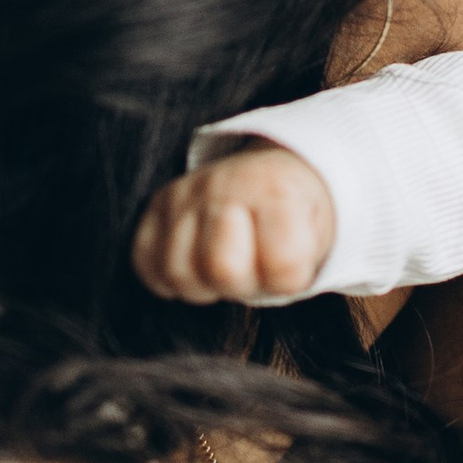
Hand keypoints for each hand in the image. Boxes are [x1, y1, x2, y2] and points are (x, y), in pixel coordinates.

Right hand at [134, 141, 335, 304]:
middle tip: (253, 267)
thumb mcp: (318, 236)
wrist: (271, 175)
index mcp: (278, 191)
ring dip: (203, 284)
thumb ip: (293, 267)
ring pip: (178, 272)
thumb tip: (261, 287)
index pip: (283, 265)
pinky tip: (195, 264)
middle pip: (221, 270)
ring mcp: (187, 192)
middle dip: (241, 284)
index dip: (289, 280)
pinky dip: (168, 277)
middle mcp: (226, 184)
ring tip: (225, 265)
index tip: (291, 263)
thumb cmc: (295, 218)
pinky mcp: (157, 204)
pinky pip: (144, 261)